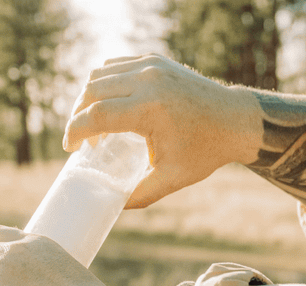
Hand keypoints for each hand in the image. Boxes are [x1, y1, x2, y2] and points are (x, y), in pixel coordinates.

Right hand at [64, 55, 259, 207]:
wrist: (234, 120)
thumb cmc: (205, 151)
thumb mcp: (172, 179)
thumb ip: (140, 194)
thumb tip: (112, 205)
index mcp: (150, 109)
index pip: (97, 115)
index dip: (76, 131)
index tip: (70, 147)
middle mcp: (148, 81)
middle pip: (92, 90)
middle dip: (78, 114)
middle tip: (80, 139)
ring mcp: (151, 65)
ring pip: (101, 74)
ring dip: (89, 98)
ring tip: (93, 124)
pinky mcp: (155, 60)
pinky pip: (117, 65)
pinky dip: (105, 83)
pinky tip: (107, 104)